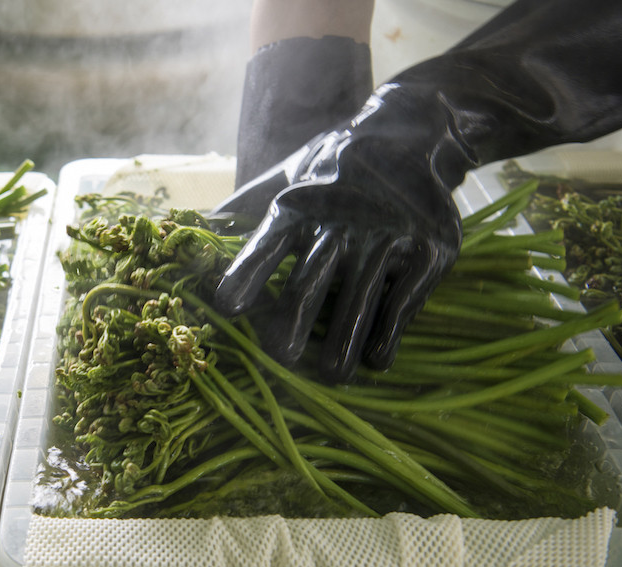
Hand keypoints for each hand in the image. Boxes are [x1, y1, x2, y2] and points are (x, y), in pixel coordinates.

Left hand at [213, 88, 462, 381]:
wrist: (411, 135)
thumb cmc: (334, 170)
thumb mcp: (288, 177)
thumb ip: (245, 206)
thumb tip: (192, 225)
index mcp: (297, 204)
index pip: (266, 244)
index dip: (246, 274)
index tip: (226, 307)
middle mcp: (340, 219)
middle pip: (311, 279)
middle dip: (293, 321)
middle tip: (281, 359)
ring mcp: (387, 234)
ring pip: (360, 297)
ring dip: (344, 340)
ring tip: (333, 376)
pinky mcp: (429, 249)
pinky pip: (405, 298)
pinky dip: (389, 332)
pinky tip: (377, 358)